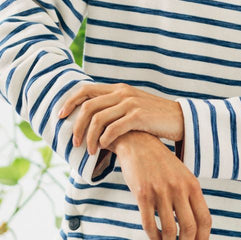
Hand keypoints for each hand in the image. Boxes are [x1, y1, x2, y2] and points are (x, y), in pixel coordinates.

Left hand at [58, 82, 183, 155]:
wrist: (180, 119)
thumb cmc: (153, 118)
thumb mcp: (132, 106)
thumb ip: (114, 107)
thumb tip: (90, 120)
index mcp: (117, 89)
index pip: (85, 89)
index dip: (69, 102)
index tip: (60, 116)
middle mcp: (121, 92)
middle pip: (88, 106)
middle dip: (77, 126)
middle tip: (74, 142)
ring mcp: (130, 103)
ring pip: (98, 119)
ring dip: (90, 137)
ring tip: (90, 151)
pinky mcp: (139, 116)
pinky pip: (113, 128)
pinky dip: (105, 139)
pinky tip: (104, 147)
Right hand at [110, 131, 211, 239]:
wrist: (138, 142)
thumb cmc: (161, 163)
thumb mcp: (182, 175)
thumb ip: (190, 196)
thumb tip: (196, 228)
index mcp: (192, 184)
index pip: (205, 219)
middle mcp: (179, 188)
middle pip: (189, 228)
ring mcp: (160, 191)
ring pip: (169, 229)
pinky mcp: (142, 194)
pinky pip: (149, 224)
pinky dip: (154, 237)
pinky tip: (155, 238)